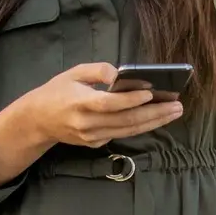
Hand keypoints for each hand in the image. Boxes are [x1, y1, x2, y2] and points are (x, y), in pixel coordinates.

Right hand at [14, 63, 183, 148]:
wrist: (38, 120)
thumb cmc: (57, 92)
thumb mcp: (73, 73)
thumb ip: (97, 71)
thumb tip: (121, 73)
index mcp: (79, 103)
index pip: (109, 104)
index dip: (130, 100)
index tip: (151, 92)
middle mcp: (87, 124)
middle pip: (126, 120)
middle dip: (154, 113)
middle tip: (177, 105)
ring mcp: (92, 137)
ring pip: (129, 131)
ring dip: (154, 122)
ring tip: (174, 112)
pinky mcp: (95, 144)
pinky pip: (122, 134)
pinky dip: (141, 126)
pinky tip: (157, 118)